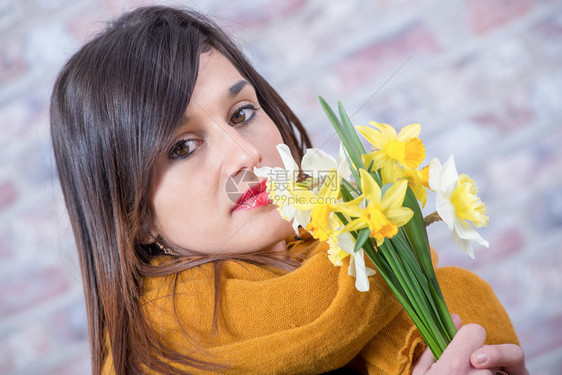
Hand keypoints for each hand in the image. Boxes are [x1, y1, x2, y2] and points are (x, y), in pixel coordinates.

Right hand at [412, 314, 527, 374]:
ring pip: (492, 372)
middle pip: (484, 354)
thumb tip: (453, 318)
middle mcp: (476, 374)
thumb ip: (435, 344)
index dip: (467, 337)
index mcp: (455, 363)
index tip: (458, 347)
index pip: (476, 331)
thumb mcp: (419, 374)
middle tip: (458, 373)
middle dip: (474, 361)